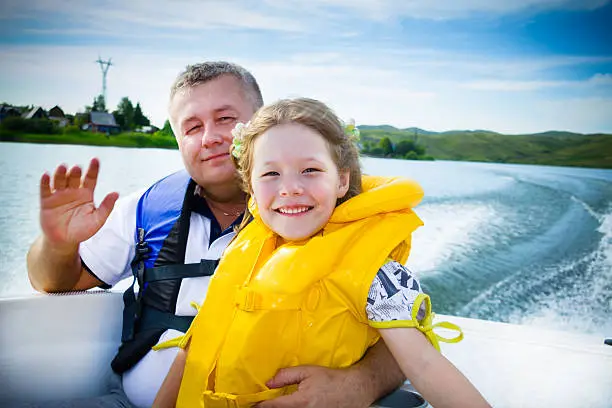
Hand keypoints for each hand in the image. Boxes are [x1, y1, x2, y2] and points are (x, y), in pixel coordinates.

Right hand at [40, 158, 117, 248]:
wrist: (65, 241)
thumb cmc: (83, 230)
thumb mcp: (98, 220)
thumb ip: (106, 207)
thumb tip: (116, 193)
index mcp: (86, 193)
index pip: (91, 178)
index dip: (93, 169)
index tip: (95, 160)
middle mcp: (73, 191)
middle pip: (74, 178)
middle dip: (76, 172)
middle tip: (77, 168)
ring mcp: (59, 195)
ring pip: (60, 180)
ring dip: (61, 173)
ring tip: (63, 167)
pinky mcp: (47, 201)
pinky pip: (45, 190)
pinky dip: (45, 182)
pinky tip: (46, 175)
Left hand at [256, 365, 373, 407]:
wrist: (353, 389)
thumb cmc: (331, 379)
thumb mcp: (308, 371)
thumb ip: (286, 376)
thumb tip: (269, 382)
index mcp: (300, 402)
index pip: (273, 407)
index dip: (260, 406)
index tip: (251, 404)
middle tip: (261, 404)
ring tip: (274, 404)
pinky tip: (288, 405)